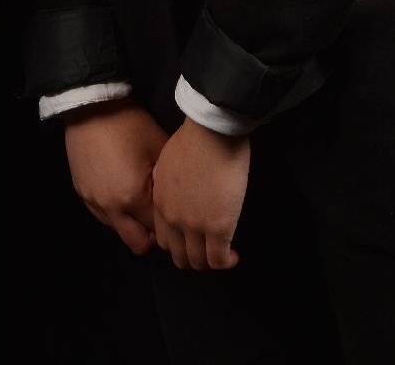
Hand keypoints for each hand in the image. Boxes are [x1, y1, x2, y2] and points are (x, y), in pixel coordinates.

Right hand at [64, 100, 167, 255]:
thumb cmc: (130, 123)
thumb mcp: (158, 146)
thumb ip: (169, 180)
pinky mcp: (82, 194)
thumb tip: (179, 199)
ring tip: (140, 203)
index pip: (159, 230)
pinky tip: (121, 192)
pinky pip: (102, 216)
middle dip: (152, 236)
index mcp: (133, 197)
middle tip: (159, 218)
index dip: (170, 225)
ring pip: (118, 232)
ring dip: (131, 224)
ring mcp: (93, 202)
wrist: (91, 105)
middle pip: (138, 244)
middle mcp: (111, 207)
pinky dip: (115, 213)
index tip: (177, 217)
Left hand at [150, 118, 249, 270]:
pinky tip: (234, 254)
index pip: (164, 238)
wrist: (211, 131)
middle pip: (179, 256)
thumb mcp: (167, 160)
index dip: (180, 243)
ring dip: (211, 262)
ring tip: (223, 253)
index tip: (194, 238)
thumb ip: (167, 181)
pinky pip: (218, 260)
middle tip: (209, 249)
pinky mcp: (218, 228)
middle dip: (194, 257)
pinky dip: (227, 262)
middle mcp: (173, 218)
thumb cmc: (194, 137)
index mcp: (160, 201)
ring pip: (198, 263)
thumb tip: (177, 188)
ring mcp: (195, 226)